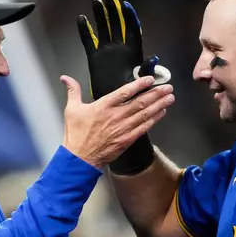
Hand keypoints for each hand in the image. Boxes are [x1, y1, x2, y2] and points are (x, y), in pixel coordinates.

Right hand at [74, 0, 171, 174]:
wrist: (79, 158)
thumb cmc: (75, 134)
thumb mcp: (71, 109)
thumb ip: (73, 91)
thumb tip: (65, 78)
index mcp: (103, 106)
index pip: (125, 92)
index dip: (140, 85)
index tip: (151, 79)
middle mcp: (116, 116)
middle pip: (140, 102)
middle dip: (156, 94)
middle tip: (168, 87)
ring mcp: (123, 128)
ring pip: (145, 114)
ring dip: (159, 105)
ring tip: (170, 97)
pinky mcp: (127, 139)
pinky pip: (144, 128)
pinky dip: (154, 120)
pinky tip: (162, 113)